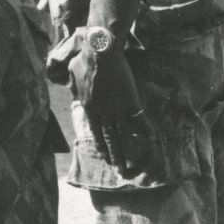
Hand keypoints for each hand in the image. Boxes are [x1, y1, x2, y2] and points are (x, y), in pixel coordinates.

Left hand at [70, 41, 152, 174]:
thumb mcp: (72, 75)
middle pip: (110, 139)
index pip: (95, 132)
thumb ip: (74, 86)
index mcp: (88, 107)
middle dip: (115, 156)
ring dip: (128, 151)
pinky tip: (152, 141)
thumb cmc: (85, 60)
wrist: (101, 52)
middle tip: (120, 171)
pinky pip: (140, 120)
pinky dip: (146, 131)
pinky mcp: (131, 101)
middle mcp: (103, 112)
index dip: (101, 146)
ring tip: (132, 165)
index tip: (105, 157)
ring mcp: (117, 108)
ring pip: (124, 135)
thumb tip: (72, 90)